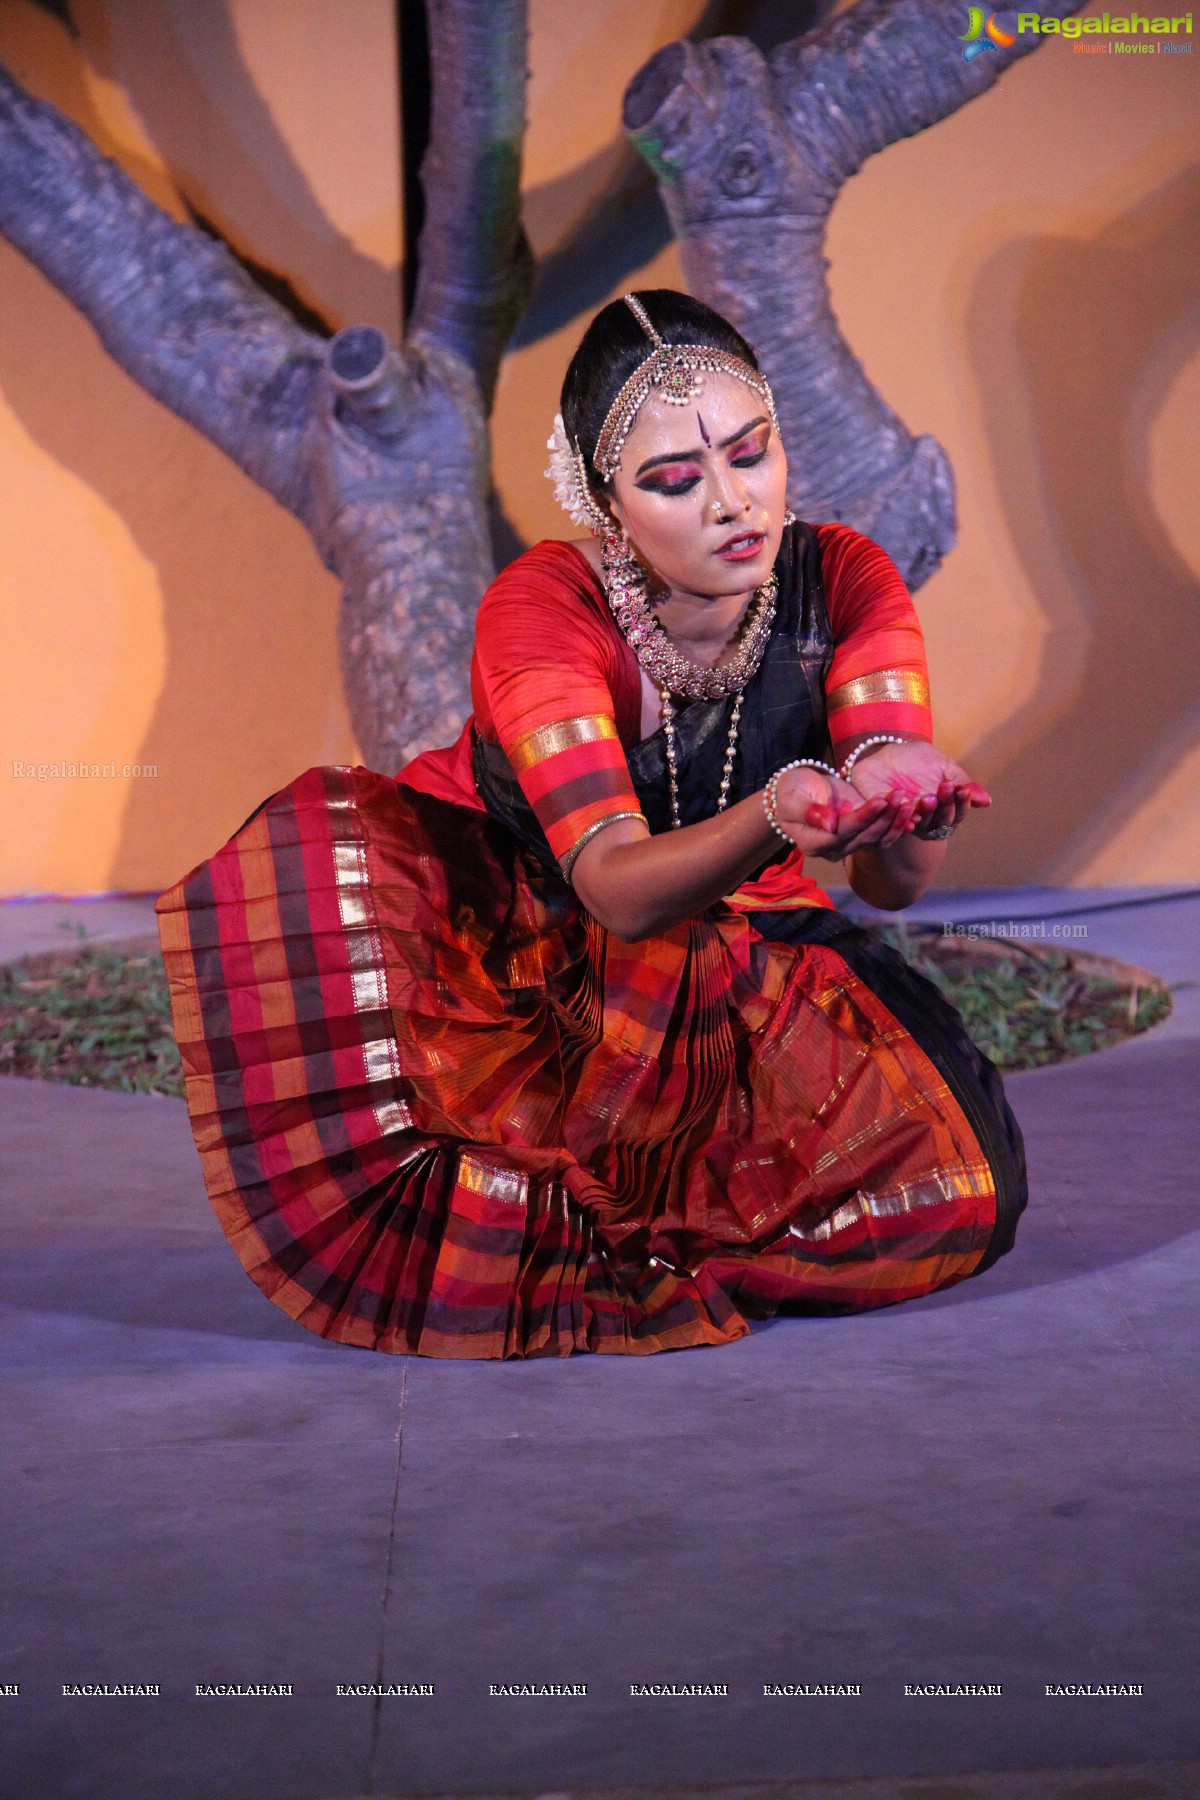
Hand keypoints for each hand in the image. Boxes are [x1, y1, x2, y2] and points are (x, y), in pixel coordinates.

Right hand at [773, 766, 920, 862]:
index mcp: (815, 843)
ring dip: (896, 821)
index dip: (863, 817)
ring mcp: (851, 843)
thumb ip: (809, 811)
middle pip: (865, 837)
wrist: (800, 791)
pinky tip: (913, 812)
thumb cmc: (792, 792)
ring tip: (908, 800)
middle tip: (900, 794)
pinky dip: (899, 824)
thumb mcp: (793, 797)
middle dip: (885, 816)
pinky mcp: (864, 834)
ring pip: (879, 839)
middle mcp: (834, 849)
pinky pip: (884, 835)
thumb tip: (829, 826)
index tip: (880, 799)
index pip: (844, 832)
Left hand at [842, 740, 989, 839]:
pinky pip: (892, 826)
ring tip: (927, 798)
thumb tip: (986, 801)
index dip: (961, 803)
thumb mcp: (943, 767)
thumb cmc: (920, 761)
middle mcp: (926, 820)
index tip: (962, 789)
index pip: (957, 813)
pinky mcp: (883, 819)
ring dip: (924, 813)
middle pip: (940, 822)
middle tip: (944, 788)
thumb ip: (962, 782)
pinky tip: (906, 811)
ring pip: (918, 824)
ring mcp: (904, 821)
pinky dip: (900, 820)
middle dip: (944, 805)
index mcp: (943, 809)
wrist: (886, 752)